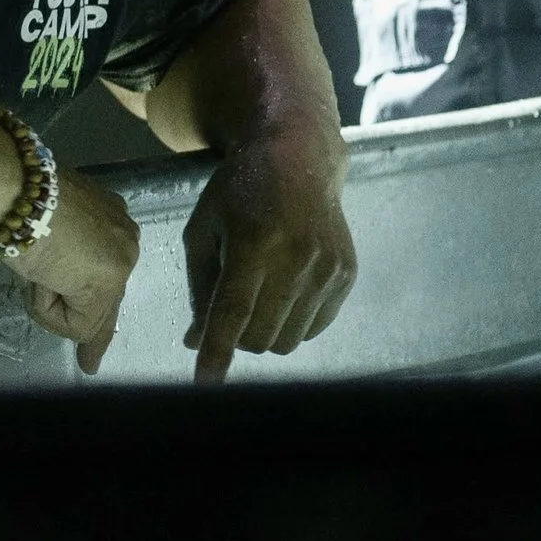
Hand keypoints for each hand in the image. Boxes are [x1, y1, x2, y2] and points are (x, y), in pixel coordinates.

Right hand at [3, 166, 141, 373]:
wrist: (16, 190)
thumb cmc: (19, 202)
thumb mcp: (43, 233)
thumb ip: (60, 260)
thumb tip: (58, 295)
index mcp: (110, 218)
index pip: (106, 271)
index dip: (94, 302)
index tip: (97, 333)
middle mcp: (125, 236)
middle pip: (107, 299)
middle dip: (92, 330)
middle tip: (89, 365)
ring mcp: (121, 260)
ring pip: (86, 316)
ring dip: (50, 304)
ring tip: (33, 269)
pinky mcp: (107, 284)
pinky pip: (76, 325)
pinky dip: (48, 310)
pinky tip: (40, 277)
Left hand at [181, 126, 355, 383]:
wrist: (298, 156)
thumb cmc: (239, 191)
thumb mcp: (205, 229)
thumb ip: (200, 288)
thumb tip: (195, 343)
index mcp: (254, 240)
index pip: (233, 310)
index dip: (217, 351)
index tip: (205, 384)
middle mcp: (296, 255)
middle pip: (259, 335)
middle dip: (236, 339)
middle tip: (231, 312)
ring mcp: (326, 265)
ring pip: (287, 340)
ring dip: (264, 332)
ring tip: (259, 296)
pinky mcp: (345, 273)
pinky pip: (313, 328)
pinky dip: (292, 322)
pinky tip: (285, 289)